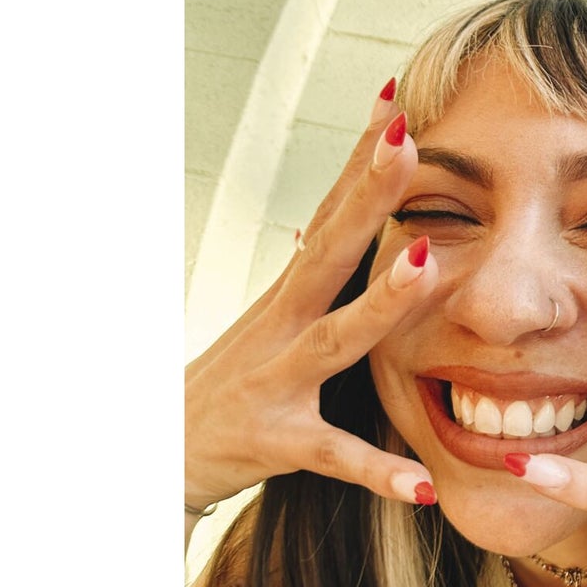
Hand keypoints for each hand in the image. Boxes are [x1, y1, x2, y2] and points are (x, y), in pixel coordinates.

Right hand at [185, 89, 440, 512]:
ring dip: (381, 303)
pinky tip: (425, 485)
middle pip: (329, 251)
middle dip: (369, 196)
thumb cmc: (238, 377)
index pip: (330, 213)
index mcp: (292, 293)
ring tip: (428, 263)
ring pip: (335, 340)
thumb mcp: (280, 313)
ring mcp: (278, 380)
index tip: (396, 101)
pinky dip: (378, 471)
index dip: (360, 160)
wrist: (158, 451)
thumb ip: (324, 264)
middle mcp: (282, 324)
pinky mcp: (277, 441)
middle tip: (407, 141)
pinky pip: (334, 457)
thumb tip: (357, 201)